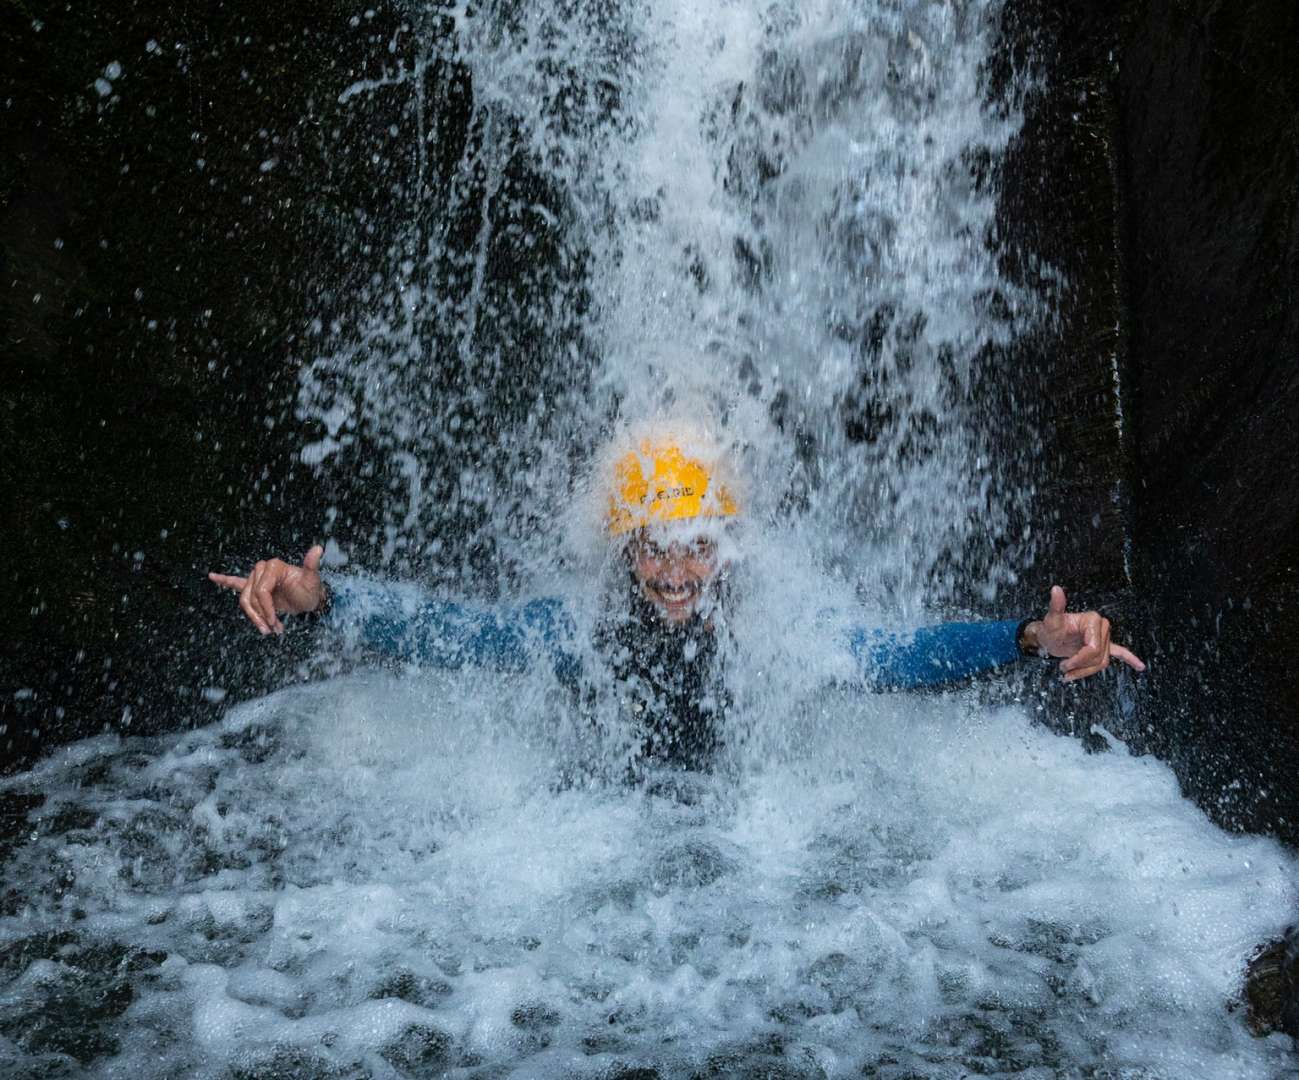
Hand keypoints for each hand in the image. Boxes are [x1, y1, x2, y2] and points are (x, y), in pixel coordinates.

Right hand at [208, 545, 325, 635]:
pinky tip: (212, 576)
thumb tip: (318, 548)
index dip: (266, 608)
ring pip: (245, 600)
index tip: (274, 622)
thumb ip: (312, 565)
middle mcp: (262, 569)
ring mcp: (256, 577)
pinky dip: (224, 580)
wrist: (308, 598)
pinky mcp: (254, 586)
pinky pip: (235, 582)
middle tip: (272, 629)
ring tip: (267, 630)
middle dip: (261, 615)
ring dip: (254, 617)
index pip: (261, 591)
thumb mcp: (312, 580)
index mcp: (273, 566)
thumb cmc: (310, 589)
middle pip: (251, 597)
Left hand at [1022, 585, 1145, 682]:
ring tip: (1070, 674)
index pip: (1093, 648)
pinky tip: (1140, 666)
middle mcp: (1102, 626)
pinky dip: (1130, 659)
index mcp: (1092, 620)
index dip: (1079, 660)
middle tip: (1064, 669)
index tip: (1064, 665)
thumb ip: (1056, 606)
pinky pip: (1120, 652)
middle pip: (1099, 656)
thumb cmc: (1050, 629)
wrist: (1049, 637)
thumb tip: (1056, 589)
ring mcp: (1104, 636)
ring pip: (1103, 661)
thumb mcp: (1052, 620)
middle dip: (1081, 667)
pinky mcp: (1104, 644)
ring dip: (1086, 671)